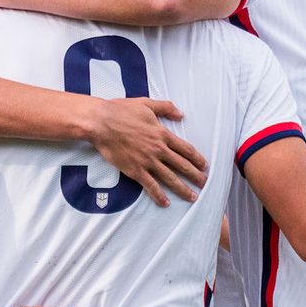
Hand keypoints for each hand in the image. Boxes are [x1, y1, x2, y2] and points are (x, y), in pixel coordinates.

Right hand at [86, 97, 207, 206]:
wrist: (101, 123)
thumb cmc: (121, 111)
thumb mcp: (146, 104)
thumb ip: (166, 108)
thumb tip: (181, 114)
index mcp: (162, 134)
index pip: (186, 149)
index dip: (197, 159)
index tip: (204, 166)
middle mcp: (158, 149)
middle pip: (182, 165)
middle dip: (195, 176)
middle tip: (204, 184)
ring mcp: (147, 161)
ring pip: (170, 178)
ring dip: (183, 189)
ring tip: (193, 197)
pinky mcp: (135, 170)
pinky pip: (150, 186)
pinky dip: (159, 195)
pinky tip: (165, 203)